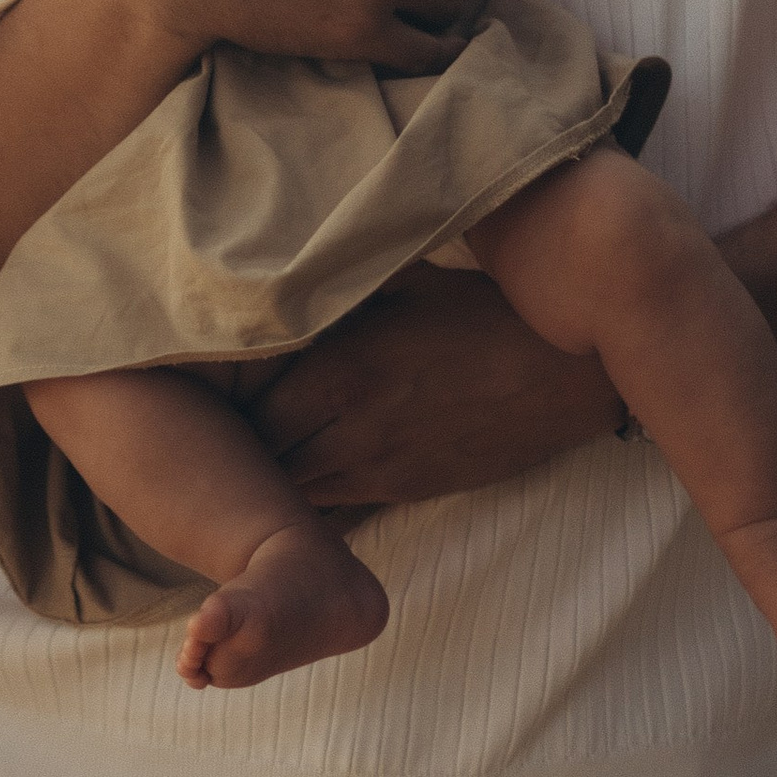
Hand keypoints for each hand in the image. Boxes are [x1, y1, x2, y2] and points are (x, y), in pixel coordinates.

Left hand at [252, 262, 623, 510]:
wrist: (566, 375)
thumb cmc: (484, 312)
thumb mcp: (406, 280)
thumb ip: (340, 285)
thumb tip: (284, 271)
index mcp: (342, 370)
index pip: (251, 410)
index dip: (227, 406)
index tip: (210, 390)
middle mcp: (352, 429)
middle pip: (265, 462)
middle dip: (240, 449)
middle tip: (219, 429)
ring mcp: (381, 469)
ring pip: (298, 493)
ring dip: (274, 477)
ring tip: (254, 453)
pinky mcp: (408, 491)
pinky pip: (339, 505)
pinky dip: (312, 494)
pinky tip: (302, 473)